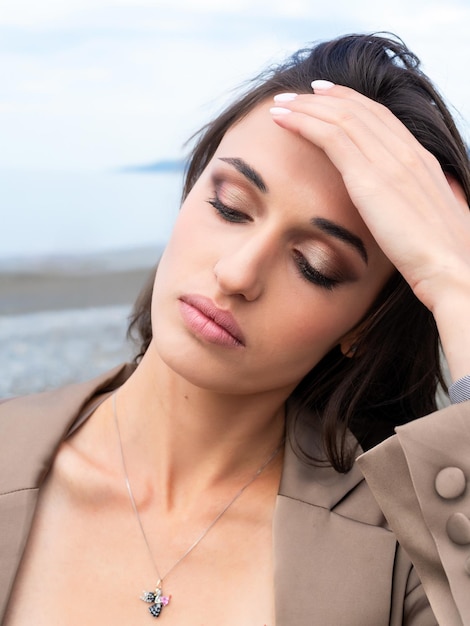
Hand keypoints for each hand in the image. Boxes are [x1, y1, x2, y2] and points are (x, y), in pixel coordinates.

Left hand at [270, 84, 469, 313]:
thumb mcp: (443, 215)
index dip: (351, 103)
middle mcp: (406, 152)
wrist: (453, 269)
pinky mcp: (370, 177)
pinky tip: (282, 120)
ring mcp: (390, 161)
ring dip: (305, 107)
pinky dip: (302, 123)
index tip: (327, 97)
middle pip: (359, 110)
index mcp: (422, 160)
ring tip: (280, 103)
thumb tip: (437, 192)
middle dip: (323, 98)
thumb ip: (435, 196)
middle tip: (296, 94)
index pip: (381, 118)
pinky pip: (330, 136)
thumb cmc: (444, 256)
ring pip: (340, 117)